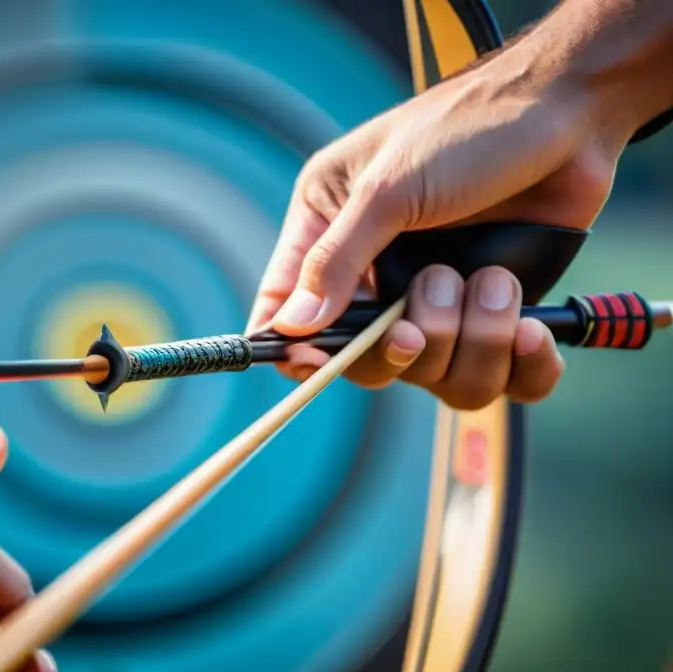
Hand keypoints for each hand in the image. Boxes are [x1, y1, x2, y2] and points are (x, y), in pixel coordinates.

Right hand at [245, 45, 625, 408]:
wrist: (568, 111)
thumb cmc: (466, 127)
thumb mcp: (389, 188)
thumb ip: (337, 260)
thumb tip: (292, 327)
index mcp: (330, 232)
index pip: (286, 308)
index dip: (296, 347)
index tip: (317, 363)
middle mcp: (378, 273)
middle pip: (362, 360)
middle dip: (399, 345)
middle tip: (421, 313)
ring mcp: (437, 298)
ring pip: (435, 374)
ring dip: (469, 340)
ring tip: (493, 283)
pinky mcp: (493, 313)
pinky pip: (503, 376)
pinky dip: (520, 365)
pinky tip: (527, 328)